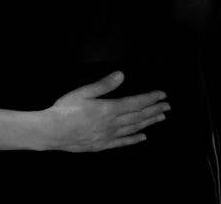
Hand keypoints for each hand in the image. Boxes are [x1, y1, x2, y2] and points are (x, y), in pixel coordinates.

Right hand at [43, 72, 168, 152]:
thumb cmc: (65, 109)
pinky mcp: (102, 144)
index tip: (162, 95)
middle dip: (154, 110)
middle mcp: (112, 124)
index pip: (135, 103)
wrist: (52, 131)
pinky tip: (142, 137)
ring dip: (148, 122)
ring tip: (160, 118)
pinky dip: (134, 139)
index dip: (150, 98)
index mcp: (108, 109)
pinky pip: (122, 142)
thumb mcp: (82, 92)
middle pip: (138, 116)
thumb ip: (103, 85)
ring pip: (134, 128)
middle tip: (167, 107)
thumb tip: (121, 75)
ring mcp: (108, 136)